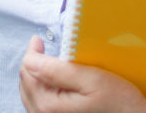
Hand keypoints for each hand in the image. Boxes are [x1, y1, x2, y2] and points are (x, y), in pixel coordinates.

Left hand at [19, 35, 145, 112]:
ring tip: (48, 63)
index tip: (39, 40)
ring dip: (37, 76)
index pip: (28, 71)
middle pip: (26, 83)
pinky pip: (41, 103)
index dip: (32, 51)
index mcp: (48, 105)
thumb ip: (57, 70)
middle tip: (42, 48)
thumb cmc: (119, 103)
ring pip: (32, 93)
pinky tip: (55, 82)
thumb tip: (31, 59)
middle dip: (33, 63)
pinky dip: (44, 89)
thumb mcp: (91, 79)